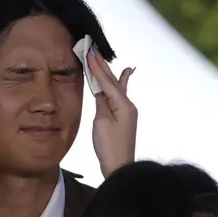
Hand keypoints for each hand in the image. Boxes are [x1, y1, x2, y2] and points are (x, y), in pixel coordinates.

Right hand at [87, 46, 137, 176]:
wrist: (119, 166)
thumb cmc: (109, 147)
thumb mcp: (101, 123)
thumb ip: (102, 104)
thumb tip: (101, 92)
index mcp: (122, 105)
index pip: (106, 82)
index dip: (96, 68)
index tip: (89, 53)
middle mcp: (127, 105)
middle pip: (112, 82)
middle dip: (102, 66)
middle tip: (94, 50)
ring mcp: (126, 111)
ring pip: (115, 87)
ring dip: (108, 73)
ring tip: (103, 58)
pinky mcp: (123, 118)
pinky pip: (118, 95)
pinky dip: (118, 83)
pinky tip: (126, 74)